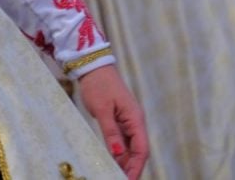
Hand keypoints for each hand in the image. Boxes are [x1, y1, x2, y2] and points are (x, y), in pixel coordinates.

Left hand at [78, 64, 147, 178]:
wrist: (92, 66)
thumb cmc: (98, 85)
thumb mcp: (102, 110)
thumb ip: (111, 132)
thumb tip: (117, 153)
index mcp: (135, 119)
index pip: (141, 149)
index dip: (136, 166)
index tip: (129, 179)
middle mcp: (134, 121)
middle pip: (137, 150)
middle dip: (131, 166)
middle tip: (120, 178)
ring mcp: (127, 120)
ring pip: (129, 146)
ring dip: (125, 161)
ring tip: (115, 173)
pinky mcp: (118, 119)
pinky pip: (122, 139)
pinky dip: (118, 151)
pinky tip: (112, 160)